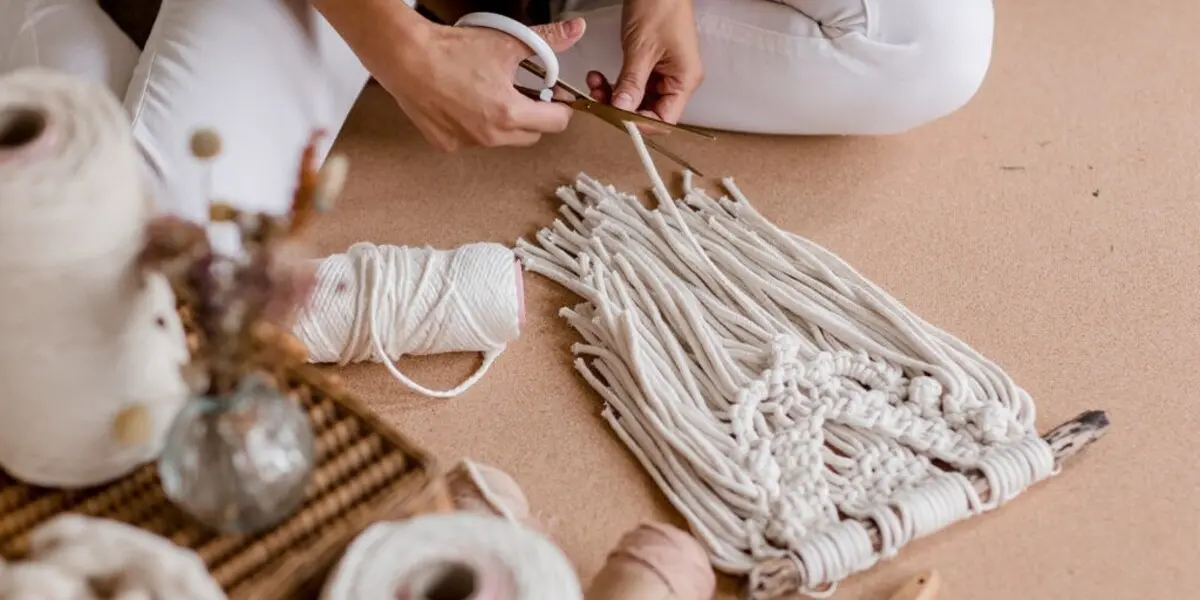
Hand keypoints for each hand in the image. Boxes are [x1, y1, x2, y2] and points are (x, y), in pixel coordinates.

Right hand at [373, 18, 587, 151]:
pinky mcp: (447, 145)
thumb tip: (574, 32)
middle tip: (523, 92)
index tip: (554, 96)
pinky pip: (474, 141)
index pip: (556, 123)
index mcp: (509, 114)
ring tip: (489, 93)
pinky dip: (476, 126)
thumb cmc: (452, 50)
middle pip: (532, 134)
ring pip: (503, 140)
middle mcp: (489, 136)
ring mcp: (467, 144)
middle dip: (534, 115)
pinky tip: (464, 103)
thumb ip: (546, 41)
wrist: (406, 57)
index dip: (559, 107)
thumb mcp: (507, 41)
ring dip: (505, 122)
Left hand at [587, 0, 703, 124]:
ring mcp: (664, 73)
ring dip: (614, 96)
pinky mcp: (651, 65)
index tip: (614, 117)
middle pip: (650, 112)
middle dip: (622, 109)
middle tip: (597, 100)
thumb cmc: (660, 6)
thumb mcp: (641, 48)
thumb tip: (621, 110)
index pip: (664, 120)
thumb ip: (632, 82)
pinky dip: (616, 83)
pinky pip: (633, 84)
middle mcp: (677, 81)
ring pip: (637, 100)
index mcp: (684, 80)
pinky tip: (600, 77)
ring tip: (594, 84)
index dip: (639, 124)